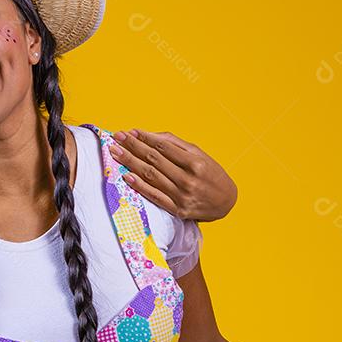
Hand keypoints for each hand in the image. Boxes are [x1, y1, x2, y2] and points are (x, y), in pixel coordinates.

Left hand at [109, 128, 237, 220]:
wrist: (226, 203)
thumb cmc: (210, 174)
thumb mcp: (199, 154)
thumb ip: (175, 144)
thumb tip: (148, 135)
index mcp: (195, 162)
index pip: (163, 147)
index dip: (144, 138)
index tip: (128, 132)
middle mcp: (188, 179)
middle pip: (154, 160)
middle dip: (132, 147)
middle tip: (116, 138)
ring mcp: (182, 196)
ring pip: (151, 176)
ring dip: (130, 163)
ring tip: (115, 153)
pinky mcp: (178, 210)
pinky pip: (155, 196)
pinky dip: (140, 186)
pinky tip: (127, 176)